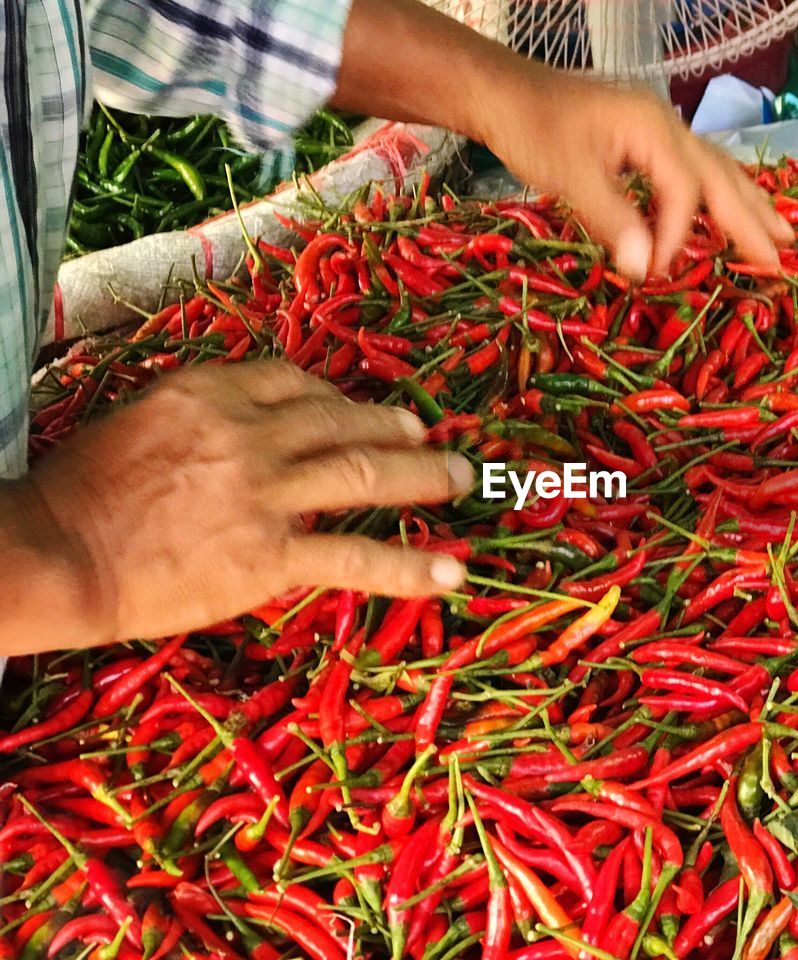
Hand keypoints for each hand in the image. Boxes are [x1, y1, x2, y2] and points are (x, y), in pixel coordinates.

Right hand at [5, 362, 471, 653]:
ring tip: (461, 478)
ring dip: (423, 474)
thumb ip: (206, 416)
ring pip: (364, 470)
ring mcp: (264, 491)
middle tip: (428, 435)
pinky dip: (409, 565)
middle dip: (395, 426)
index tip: (359, 410)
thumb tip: (255, 425)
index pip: (295, 382)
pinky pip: (354, 555)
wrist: (55, 554)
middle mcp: (248, 431)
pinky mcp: (269, 553)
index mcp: (210, 391)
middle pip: (343, 418)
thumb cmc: (83, 493)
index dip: (338, 397)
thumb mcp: (141, 421)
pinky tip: (450, 572)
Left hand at [334, 0, 792, 280]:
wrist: (503, 92)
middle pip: (722, 177)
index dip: (675, 238)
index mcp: (654, 129)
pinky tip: (726, 209)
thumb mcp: (568, 174)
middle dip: (753, 219)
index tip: (651, 273)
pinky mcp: (645, 139)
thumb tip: (645, 270)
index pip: (684, 193)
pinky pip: (695, 169)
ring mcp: (659, 130)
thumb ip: (611, 219)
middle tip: (783, 258)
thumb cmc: (532, 128)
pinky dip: (717, 194)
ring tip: (780, 233)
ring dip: (747, 205)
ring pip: (716, 170)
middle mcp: (667, 127)